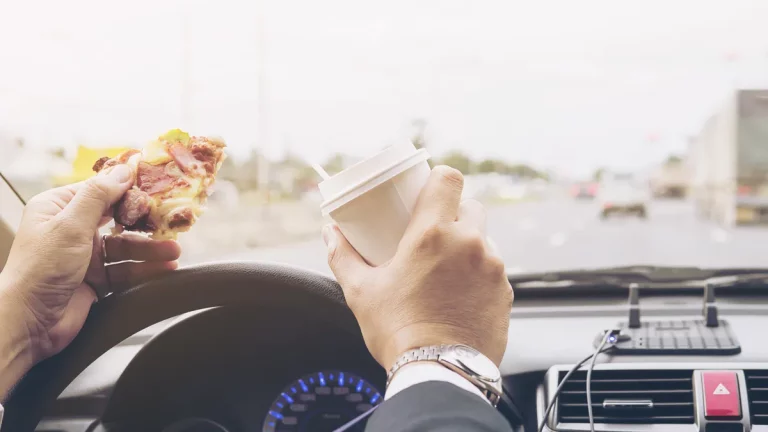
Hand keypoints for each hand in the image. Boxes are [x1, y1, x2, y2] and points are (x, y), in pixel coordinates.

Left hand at [0, 165, 179, 396]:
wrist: (29, 323)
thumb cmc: (40, 269)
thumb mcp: (70, 225)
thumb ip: (99, 195)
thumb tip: (124, 169)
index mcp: (57, 208)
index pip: (99, 191)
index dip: (128, 189)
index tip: (156, 186)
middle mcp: (70, 230)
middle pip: (117, 221)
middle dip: (144, 224)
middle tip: (170, 223)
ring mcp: (83, 256)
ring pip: (125, 248)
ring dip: (150, 250)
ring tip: (173, 252)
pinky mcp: (95, 281)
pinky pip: (125, 271)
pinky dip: (145, 270)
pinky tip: (164, 269)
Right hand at [324, 166, 512, 369]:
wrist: (439, 373)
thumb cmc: (398, 332)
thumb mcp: (361, 291)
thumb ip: (343, 256)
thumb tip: (329, 233)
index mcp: (432, 234)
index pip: (449, 179)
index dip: (439, 179)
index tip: (428, 191)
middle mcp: (469, 244)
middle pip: (470, 206)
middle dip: (454, 214)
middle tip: (433, 235)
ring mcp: (492, 268)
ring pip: (484, 240)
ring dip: (468, 246)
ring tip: (446, 270)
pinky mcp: (505, 292)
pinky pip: (493, 270)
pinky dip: (479, 275)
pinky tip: (460, 295)